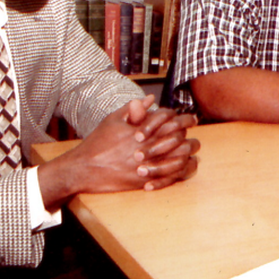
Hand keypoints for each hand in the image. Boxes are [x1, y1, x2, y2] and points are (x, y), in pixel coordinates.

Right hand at [38, 96, 199, 205]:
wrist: (84, 168)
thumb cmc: (97, 142)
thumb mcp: (113, 120)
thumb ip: (133, 109)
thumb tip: (150, 99)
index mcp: (141, 129)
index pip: (171, 121)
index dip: (185, 119)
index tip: (192, 119)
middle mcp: (146, 146)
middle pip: (179, 138)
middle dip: (189, 136)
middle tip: (195, 139)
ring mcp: (147, 164)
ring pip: (179, 158)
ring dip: (188, 153)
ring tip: (191, 151)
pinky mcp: (145, 180)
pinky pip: (171, 176)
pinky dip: (180, 170)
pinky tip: (184, 166)